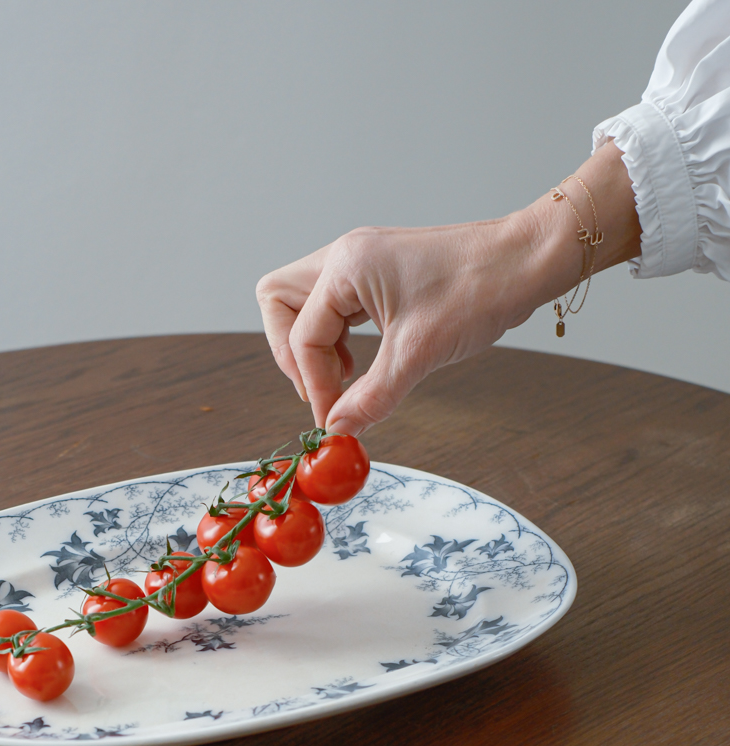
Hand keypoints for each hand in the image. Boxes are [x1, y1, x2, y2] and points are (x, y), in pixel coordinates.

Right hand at [256, 141, 640, 435]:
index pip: (302, 335)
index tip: (334, 418)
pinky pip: (334, 305)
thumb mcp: (419, 354)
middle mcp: (345, 256)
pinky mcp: (378, 272)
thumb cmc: (480, 291)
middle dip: (289, 352)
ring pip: (302, 303)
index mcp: (346, 267)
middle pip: (278, 302)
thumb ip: (371, 397)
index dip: (314, 384)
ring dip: (312, 345)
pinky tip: (361, 361)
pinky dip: (336, 337)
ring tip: (343, 376)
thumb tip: (337, 429)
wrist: (528, 260)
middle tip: (319, 387)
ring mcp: (360, 261)